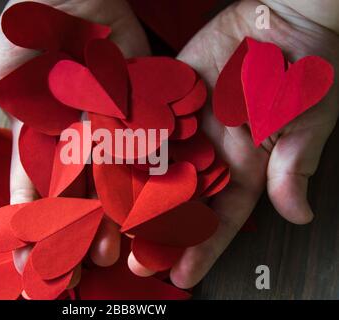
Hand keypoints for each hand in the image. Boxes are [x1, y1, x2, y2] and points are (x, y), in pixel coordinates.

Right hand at [0, 0, 149, 281]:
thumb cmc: (28, 28)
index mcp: (39, 136)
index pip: (30, 188)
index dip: (26, 223)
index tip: (24, 259)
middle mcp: (74, 138)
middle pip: (73, 194)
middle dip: (70, 232)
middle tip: (71, 270)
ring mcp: (106, 127)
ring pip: (108, 182)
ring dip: (108, 217)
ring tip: (110, 252)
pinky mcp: (137, 110)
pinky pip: (142, 150)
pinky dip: (143, 180)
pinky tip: (147, 212)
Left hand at [129, 0, 337, 287]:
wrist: (280, 18)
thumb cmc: (301, 71)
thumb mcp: (303, 124)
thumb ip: (293, 169)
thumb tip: (298, 214)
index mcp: (240, 165)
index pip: (219, 216)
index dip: (202, 246)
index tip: (182, 274)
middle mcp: (206, 151)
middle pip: (178, 200)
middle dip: (158, 232)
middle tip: (136, 261)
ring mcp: (182, 125)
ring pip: (151, 168)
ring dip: (130, 197)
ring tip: (108, 227)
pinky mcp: (163, 95)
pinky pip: (138, 123)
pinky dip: (120, 144)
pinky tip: (100, 169)